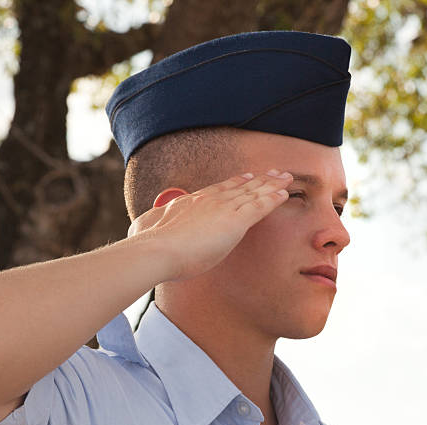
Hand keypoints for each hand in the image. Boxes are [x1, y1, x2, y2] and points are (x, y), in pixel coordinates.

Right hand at [128, 169, 292, 281]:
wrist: (157, 250)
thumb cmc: (150, 245)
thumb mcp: (146, 228)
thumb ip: (151, 224)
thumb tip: (141, 224)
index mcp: (191, 202)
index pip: (218, 190)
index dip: (235, 183)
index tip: (246, 177)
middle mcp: (209, 200)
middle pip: (240, 187)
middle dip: (259, 180)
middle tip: (273, 173)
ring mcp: (223, 208)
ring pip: (254, 193)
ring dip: (272, 185)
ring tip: (286, 179)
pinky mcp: (235, 221)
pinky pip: (261, 207)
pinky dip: (273, 199)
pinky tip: (285, 195)